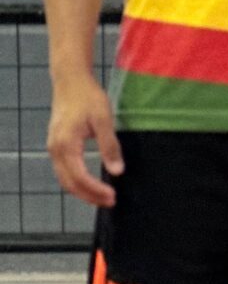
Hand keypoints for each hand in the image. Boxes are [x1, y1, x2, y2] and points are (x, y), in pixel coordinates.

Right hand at [47, 73, 121, 206]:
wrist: (71, 81)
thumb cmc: (89, 98)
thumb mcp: (104, 120)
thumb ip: (110, 146)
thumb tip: (117, 171)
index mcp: (66, 146)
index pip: (80, 178)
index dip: (95, 191)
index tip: (112, 197)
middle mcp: (55, 151)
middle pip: (69, 184)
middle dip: (89, 196)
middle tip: (110, 201)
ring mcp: (53, 149)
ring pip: (65, 179)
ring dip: (82, 191)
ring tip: (102, 196)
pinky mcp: (57, 145)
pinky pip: (64, 170)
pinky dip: (76, 181)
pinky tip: (90, 183)